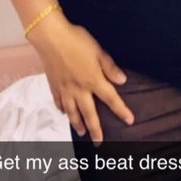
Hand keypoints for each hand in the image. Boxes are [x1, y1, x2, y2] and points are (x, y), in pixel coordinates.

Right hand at [29, 13, 133, 144]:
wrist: (51, 37)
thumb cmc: (77, 40)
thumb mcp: (98, 50)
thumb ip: (110, 67)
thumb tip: (123, 81)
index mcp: (93, 80)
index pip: (111, 99)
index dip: (121, 111)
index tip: (129, 121)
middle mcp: (79, 89)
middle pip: (89, 114)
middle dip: (96, 129)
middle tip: (99, 143)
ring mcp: (65, 89)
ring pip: (72, 112)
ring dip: (78, 124)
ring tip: (82, 133)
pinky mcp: (53, 86)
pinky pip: (59, 103)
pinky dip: (63, 110)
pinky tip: (65, 113)